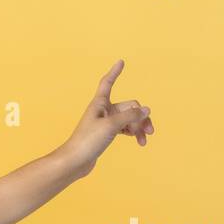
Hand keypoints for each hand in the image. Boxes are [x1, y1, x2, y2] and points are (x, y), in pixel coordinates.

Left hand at [57, 59, 154, 179]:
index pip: (107, 82)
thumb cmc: (88, 141)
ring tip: (145, 139)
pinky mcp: (106, 135)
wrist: (74, 162)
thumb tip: (147, 110)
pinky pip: (124, 128)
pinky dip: (133, 133)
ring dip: (139, 126)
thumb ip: (130, 116)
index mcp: (99, 104)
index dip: (114, 72)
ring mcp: (105, 123)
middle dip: (140, 117)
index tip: (121, 61)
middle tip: (149, 131)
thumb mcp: (111, 125)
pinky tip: (139, 140)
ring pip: (129, 119)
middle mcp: (102, 111)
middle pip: (128, 106)